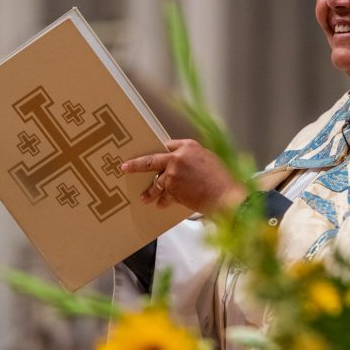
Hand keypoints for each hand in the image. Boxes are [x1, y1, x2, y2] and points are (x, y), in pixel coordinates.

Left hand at [121, 139, 246, 214]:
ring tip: (144, 197)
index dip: (162, 151)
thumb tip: (183, 163)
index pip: (168, 145)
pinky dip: (163, 201)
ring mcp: (173, 174)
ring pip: (157, 182)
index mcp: (189, 146)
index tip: (153, 154)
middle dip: (136, 164)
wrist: (224, 195)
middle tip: (125, 167)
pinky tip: (160, 205)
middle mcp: (178, 158)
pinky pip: (164, 196)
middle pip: (151, 159)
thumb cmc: (221, 178)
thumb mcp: (209, 159)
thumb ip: (192, 158)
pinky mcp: (173, 190)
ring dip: (150, 191)